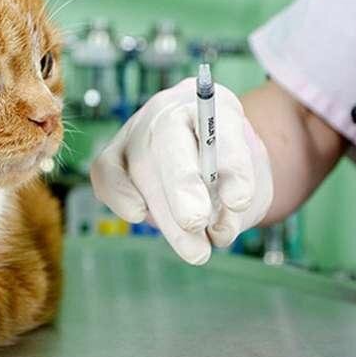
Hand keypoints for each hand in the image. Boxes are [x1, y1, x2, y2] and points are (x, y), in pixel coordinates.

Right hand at [90, 78, 272, 264]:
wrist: (207, 165)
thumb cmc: (230, 173)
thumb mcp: (250, 181)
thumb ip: (238, 201)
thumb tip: (217, 229)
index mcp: (214, 105)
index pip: (221, 126)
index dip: (230, 162)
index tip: (240, 201)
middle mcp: (171, 110)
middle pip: (169, 140)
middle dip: (182, 185)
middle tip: (195, 222)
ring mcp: (136, 131)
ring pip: (141, 167)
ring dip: (164, 214)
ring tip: (195, 251)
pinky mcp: (113, 155)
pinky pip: (105, 173)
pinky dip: (118, 196)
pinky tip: (139, 215)